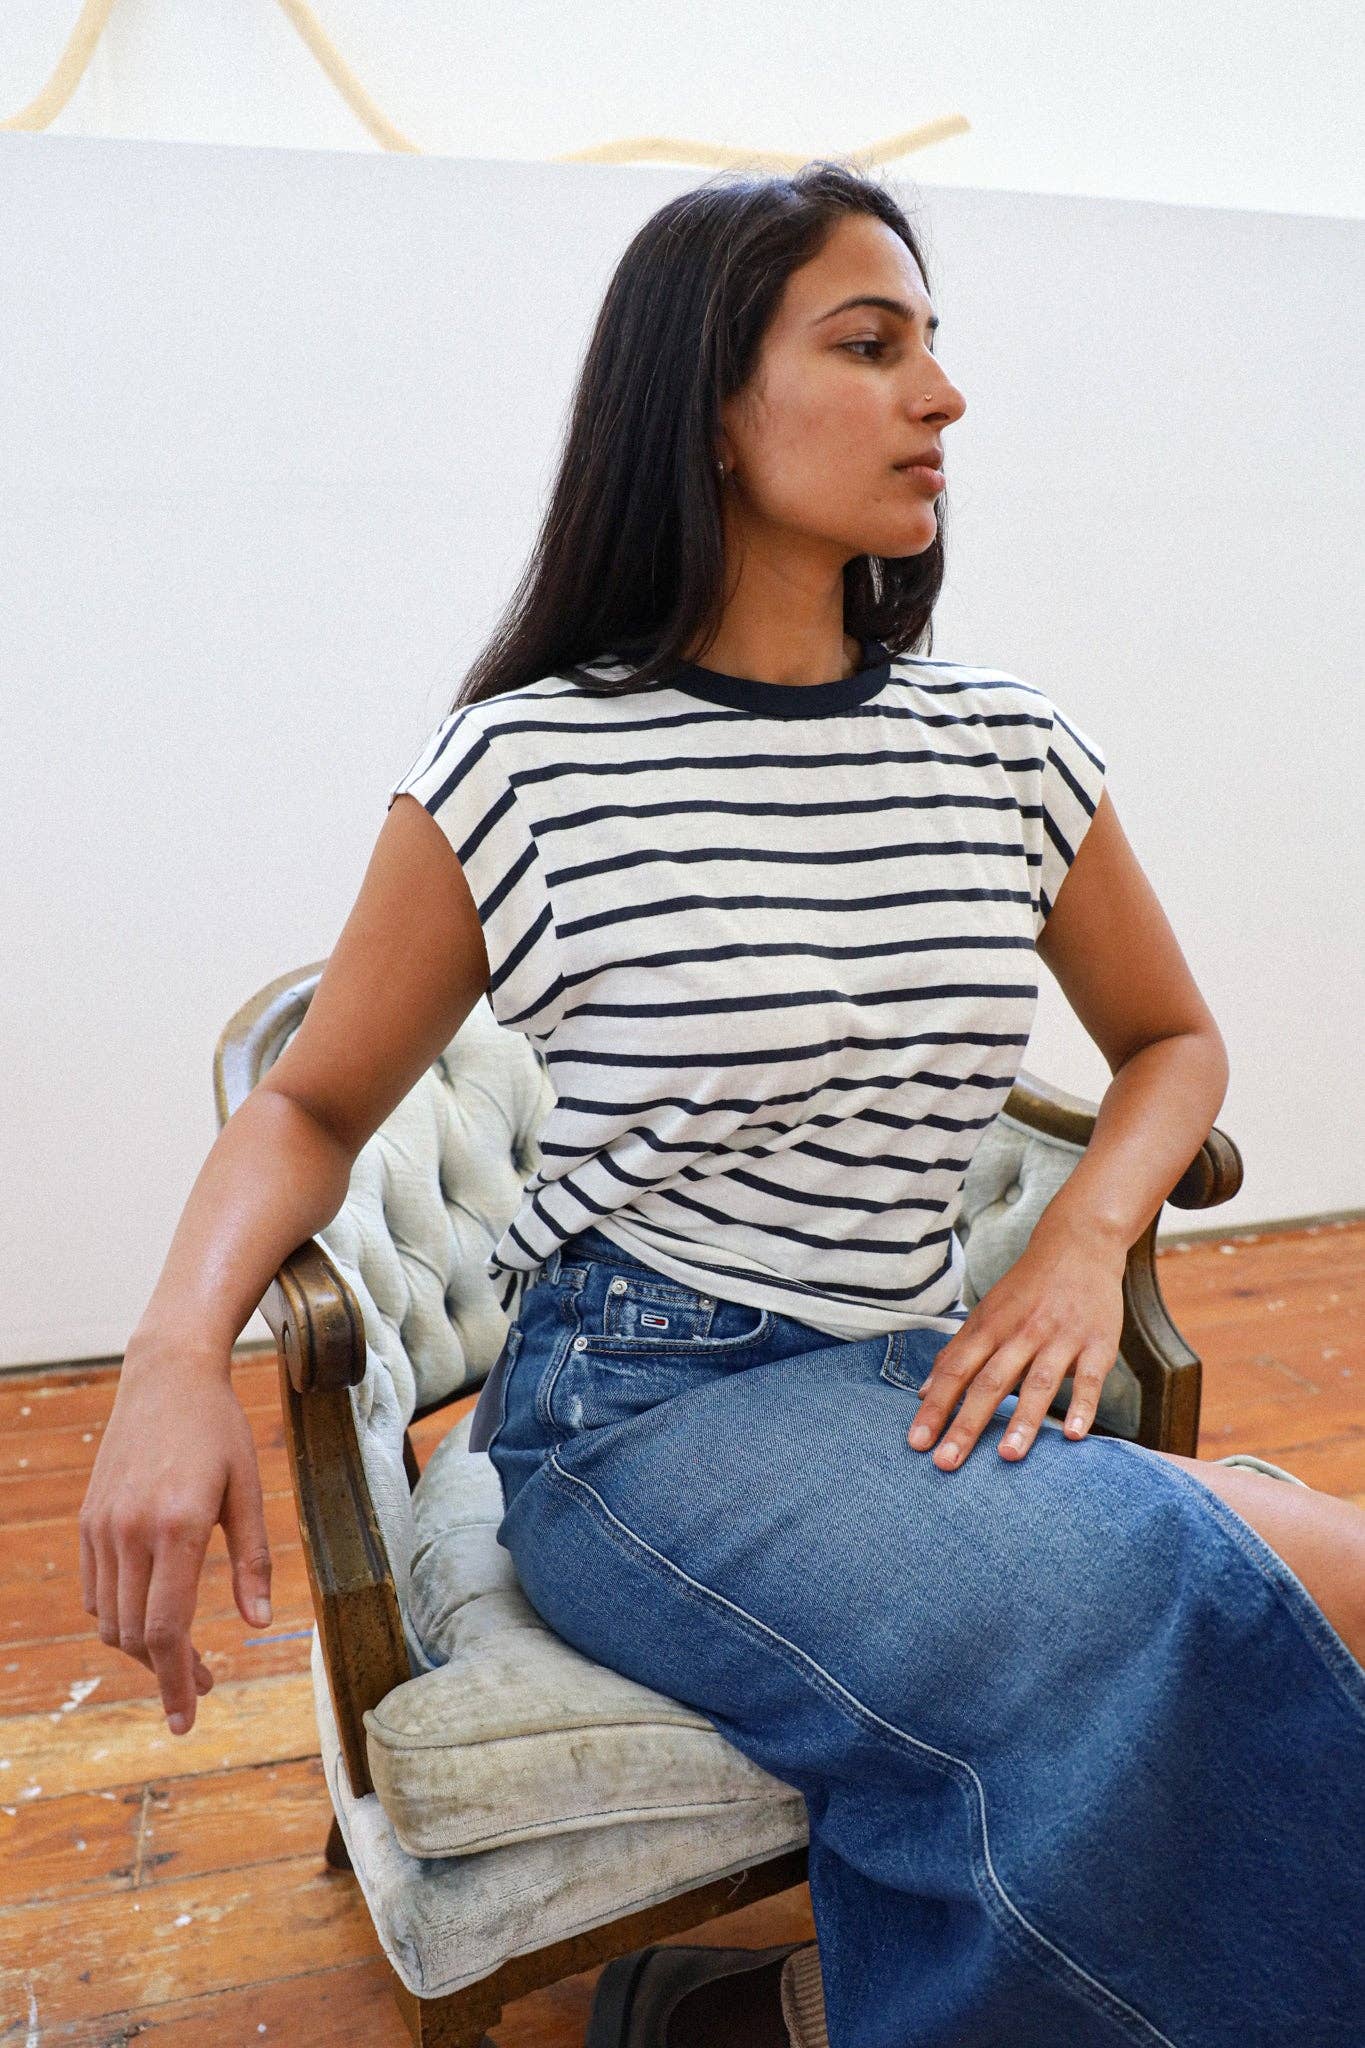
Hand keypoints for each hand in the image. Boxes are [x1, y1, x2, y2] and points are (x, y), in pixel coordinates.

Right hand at [78, 1334, 274, 1735]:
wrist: (167, 1375)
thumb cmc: (219, 1428)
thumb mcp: (250, 1488)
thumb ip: (254, 1558)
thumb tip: (258, 1623)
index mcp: (180, 1526)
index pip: (167, 1628)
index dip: (175, 1682)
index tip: (187, 1720)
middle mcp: (132, 1531)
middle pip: (137, 1635)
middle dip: (166, 1671)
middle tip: (204, 1682)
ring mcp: (103, 1527)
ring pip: (112, 1620)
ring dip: (143, 1648)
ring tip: (182, 1652)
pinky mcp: (89, 1520)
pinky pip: (97, 1591)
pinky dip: (121, 1616)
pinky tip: (152, 1611)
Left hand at [907, 1215, 1126, 1470]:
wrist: (1079, 1245)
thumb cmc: (1026, 1288)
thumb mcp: (986, 1313)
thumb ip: (957, 1352)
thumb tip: (923, 1393)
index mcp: (990, 1326)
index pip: (956, 1370)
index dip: (935, 1406)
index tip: (917, 1442)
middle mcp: (1022, 1332)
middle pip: (990, 1381)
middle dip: (967, 1423)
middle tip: (947, 1462)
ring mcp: (1061, 1338)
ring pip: (1039, 1382)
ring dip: (1023, 1420)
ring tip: (1007, 1456)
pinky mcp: (1098, 1343)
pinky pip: (1091, 1379)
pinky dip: (1084, 1406)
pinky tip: (1074, 1436)